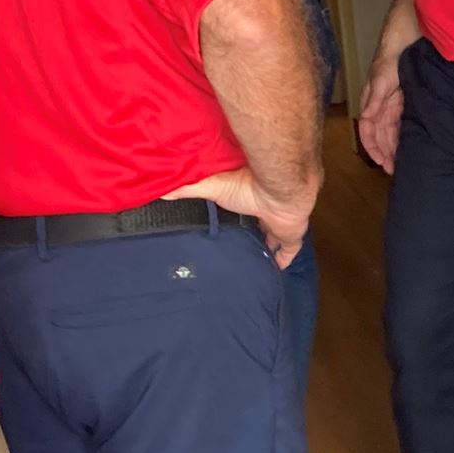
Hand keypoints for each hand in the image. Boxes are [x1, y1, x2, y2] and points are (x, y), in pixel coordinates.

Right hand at [168, 167, 318, 267]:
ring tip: (252, 261)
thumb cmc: (246, 182)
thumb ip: (188, 189)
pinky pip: (290, 251)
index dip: (236, 215)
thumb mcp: (211, 186)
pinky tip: (275, 270)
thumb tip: (161, 189)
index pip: (242, 207)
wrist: (278, 187)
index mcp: (248, 196)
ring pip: (274, 237)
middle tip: (237, 247)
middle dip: (251, 232)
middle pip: (258, 223)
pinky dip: (283, 260)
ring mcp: (280, 222)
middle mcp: (265, 209)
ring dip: (266, 246)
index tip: (226, 225)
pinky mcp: (292, 234)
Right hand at [356, 56, 405, 171]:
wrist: (405, 44)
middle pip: (381, 136)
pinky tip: (410, 147)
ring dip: (394, 148)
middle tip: (394, 171)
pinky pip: (403, 125)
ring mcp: (394, 107)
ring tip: (401, 165)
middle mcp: (381, 108)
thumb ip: (374, 99)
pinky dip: (404, 137)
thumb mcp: (380, 80)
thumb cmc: (388, 60)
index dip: (372, 147)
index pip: (368, 131)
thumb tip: (366, 116)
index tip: (380, 161)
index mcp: (371, 104)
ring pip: (392, 133)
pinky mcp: (406, 104)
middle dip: (385, 153)